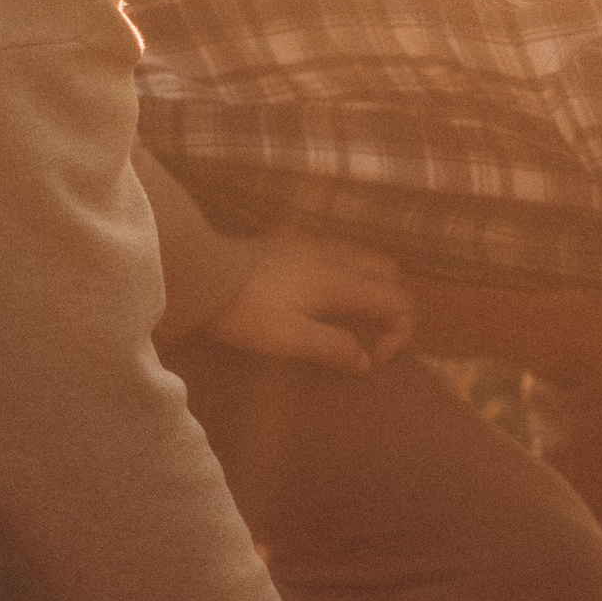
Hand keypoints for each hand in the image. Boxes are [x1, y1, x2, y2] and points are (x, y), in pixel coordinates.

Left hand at [210, 237, 415, 379]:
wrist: (202, 272)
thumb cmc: (247, 310)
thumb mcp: (291, 339)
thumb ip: (334, 348)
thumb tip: (365, 361)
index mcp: (342, 283)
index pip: (398, 301)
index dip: (399, 334)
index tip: (371, 360)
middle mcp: (335, 257)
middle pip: (389, 272)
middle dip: (392, 305)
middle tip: (369, 336)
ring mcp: (311, 243)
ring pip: (362, 255)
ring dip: (369, 284)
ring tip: (349, 314)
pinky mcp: (287, 240)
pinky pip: (332, 247)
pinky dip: (342, 268)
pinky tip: (318, 286)